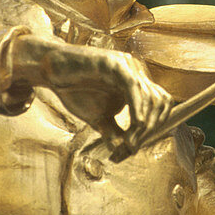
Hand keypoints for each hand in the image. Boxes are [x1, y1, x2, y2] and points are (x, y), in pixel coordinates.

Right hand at [11, 35, 173, 154]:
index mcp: (138, 85)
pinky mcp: (115, 63)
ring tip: (129, 141)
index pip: (161, 106)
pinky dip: (138, 107)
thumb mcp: (99, 117)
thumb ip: (114, 131)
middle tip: (132, 146)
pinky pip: (134, 86)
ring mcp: (128, 66)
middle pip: (161, 102)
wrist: (52, 71)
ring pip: (151, 96)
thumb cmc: (76, 90)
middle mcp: (138, 73)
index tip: (135, 147)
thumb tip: (126, 151)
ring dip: (144, 124)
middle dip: (151, 129)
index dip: (156, 128)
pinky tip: (136, 123)